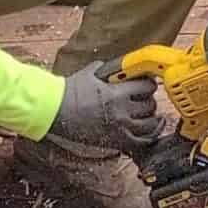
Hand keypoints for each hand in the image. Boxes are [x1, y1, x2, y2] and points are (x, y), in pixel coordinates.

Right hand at [49, 59, 163, 153]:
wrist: (54, 111)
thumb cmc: (70, 91)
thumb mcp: (91, 73)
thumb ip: (108, 69)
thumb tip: (119, 66)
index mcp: (117, 93)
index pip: (147, 87)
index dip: (148, 84)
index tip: (145, 84)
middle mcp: (121, 112)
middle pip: (150, 105)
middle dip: (148, 100)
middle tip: (142, 98)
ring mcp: (119, 129)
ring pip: (149, 124)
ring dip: (151, 117)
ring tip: (149, 113)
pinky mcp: (115, 141)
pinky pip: (141, 142)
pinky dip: (150, 136)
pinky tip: (153, 129)